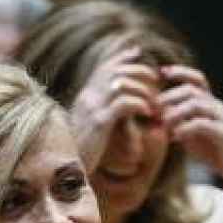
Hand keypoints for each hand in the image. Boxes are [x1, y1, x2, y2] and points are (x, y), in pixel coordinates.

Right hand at [66, 44, 160, 171]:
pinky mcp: (100, 122)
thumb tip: (118, 106)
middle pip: (115, 71)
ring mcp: (92, 108)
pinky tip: (148, 113)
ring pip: (122, 84)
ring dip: (143, 91)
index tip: (137, 51)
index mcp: (85, 97)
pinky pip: (124, 103)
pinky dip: (140, 104)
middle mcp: (87, 98)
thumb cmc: (84, 153)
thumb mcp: (92, 128)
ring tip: (154, 103)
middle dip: (139, 71)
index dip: (121, 57)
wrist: (67, 171)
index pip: (104, 68)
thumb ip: (103, 113)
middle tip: (156, 79)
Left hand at [157, 65, 222, 201]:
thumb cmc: (211, 150)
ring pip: (196, 104)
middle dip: (170, 97)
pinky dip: (186, 128)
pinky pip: (202, 124)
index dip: (180, 72)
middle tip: (154, 108)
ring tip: (163, 123)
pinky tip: (175, 136)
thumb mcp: (189, 134)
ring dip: (176, 112)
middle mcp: (217, 106)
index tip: (161, 72)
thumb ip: (176, 123)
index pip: (197, 79)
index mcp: (209, 102)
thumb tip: (156, 116)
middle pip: (191, 90)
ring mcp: (222, 118)